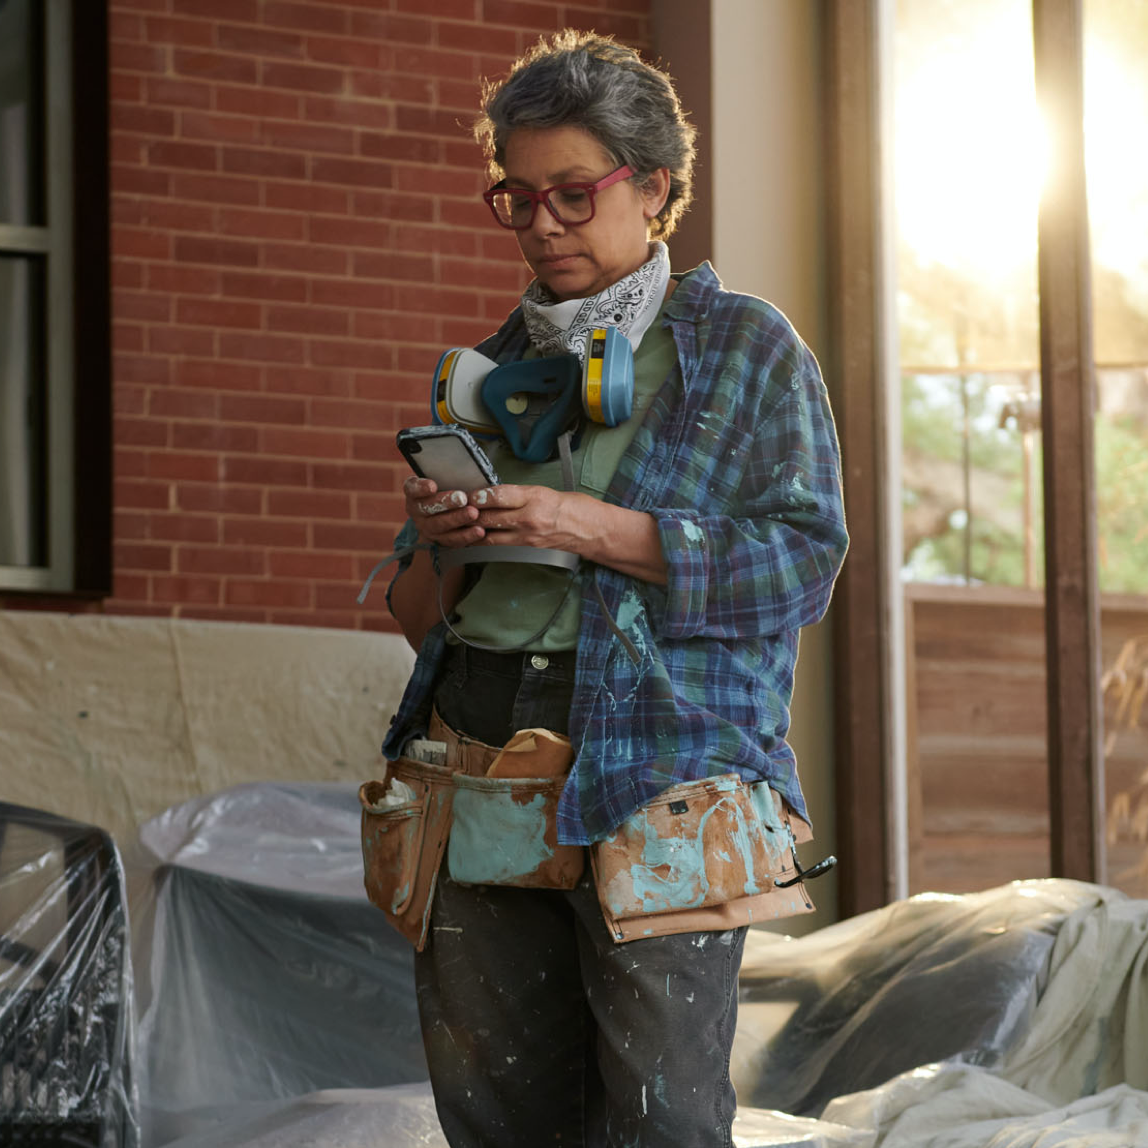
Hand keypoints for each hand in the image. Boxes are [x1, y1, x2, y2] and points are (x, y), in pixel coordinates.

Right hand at [403, 475, 490, 548]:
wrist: (442, 514)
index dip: (421, 488)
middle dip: (446, 503)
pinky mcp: (439, 541)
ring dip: (458, 519)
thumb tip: (465, 464)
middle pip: (427, 508)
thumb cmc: (446, 488)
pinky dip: (466, 536)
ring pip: (440, 525)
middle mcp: (416, 510)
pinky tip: (479, 531)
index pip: (412, 488)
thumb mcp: (443, 479)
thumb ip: (449, 473)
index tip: (432, 486)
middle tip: (462, 498)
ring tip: (473, 513)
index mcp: (414, 492)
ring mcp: (426, 527)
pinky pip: (452, 540)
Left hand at [468, 484, 582, 552]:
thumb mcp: (546, 491)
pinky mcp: (527, 546)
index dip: (479, 495)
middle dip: (470, 513)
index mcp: (535, 497)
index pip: (499, 495)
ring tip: (459, 523)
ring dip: (473, 529)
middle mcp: (529, 517)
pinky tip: (473, 536)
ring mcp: (527, 535)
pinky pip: (499, 543)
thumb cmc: (574, 507)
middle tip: (456, 508)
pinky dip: (484, 540)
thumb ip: (521, 494)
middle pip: (490, 516)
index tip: (469, 493)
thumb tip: (497, 494)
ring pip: (490, 533)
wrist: (591, 530)